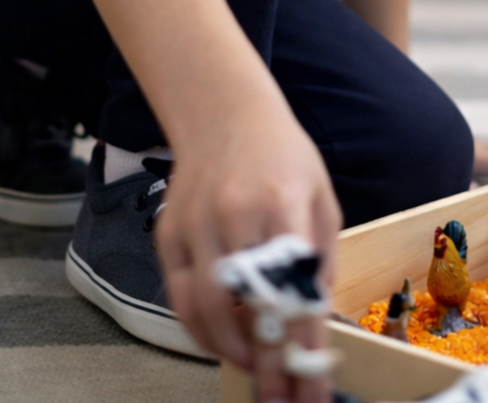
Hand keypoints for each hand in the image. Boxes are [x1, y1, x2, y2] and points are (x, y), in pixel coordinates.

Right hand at [156, 95, 341, 402]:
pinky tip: (222, 341)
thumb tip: (315, 316)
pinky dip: (199, 329)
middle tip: (281, 400)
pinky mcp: (169, 233)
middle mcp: (235, 214)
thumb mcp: (319, 196)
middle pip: (248, 306)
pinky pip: (180, 296)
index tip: (312, 389)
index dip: (303, 347)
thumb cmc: (281, 155)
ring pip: (206, 309)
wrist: (224, 114)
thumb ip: (319, 256)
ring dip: (229, 351)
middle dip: (266, 364)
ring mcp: (196, 224)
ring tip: (253, 372)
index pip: (294, 289)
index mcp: (281, 202)